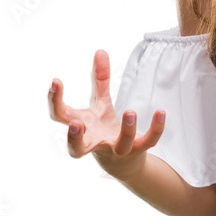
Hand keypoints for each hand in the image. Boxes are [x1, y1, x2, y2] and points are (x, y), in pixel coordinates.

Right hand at [48, 48, 165, 178]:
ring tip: (130, 111)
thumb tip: (100, 51)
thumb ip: (99, 80)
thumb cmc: (104, 130)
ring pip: (120, 144)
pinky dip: (156, 128)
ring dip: (126, 129)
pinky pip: (148, 142)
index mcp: (82, 127)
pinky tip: (161, 112)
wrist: (123, 164)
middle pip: (77, 148)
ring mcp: (117, 149)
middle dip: (74, 138)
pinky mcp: (138, 151)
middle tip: (76, 123)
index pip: (60, 116)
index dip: (54, 100)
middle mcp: (95, 142)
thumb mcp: (100, 105)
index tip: (56, 81)